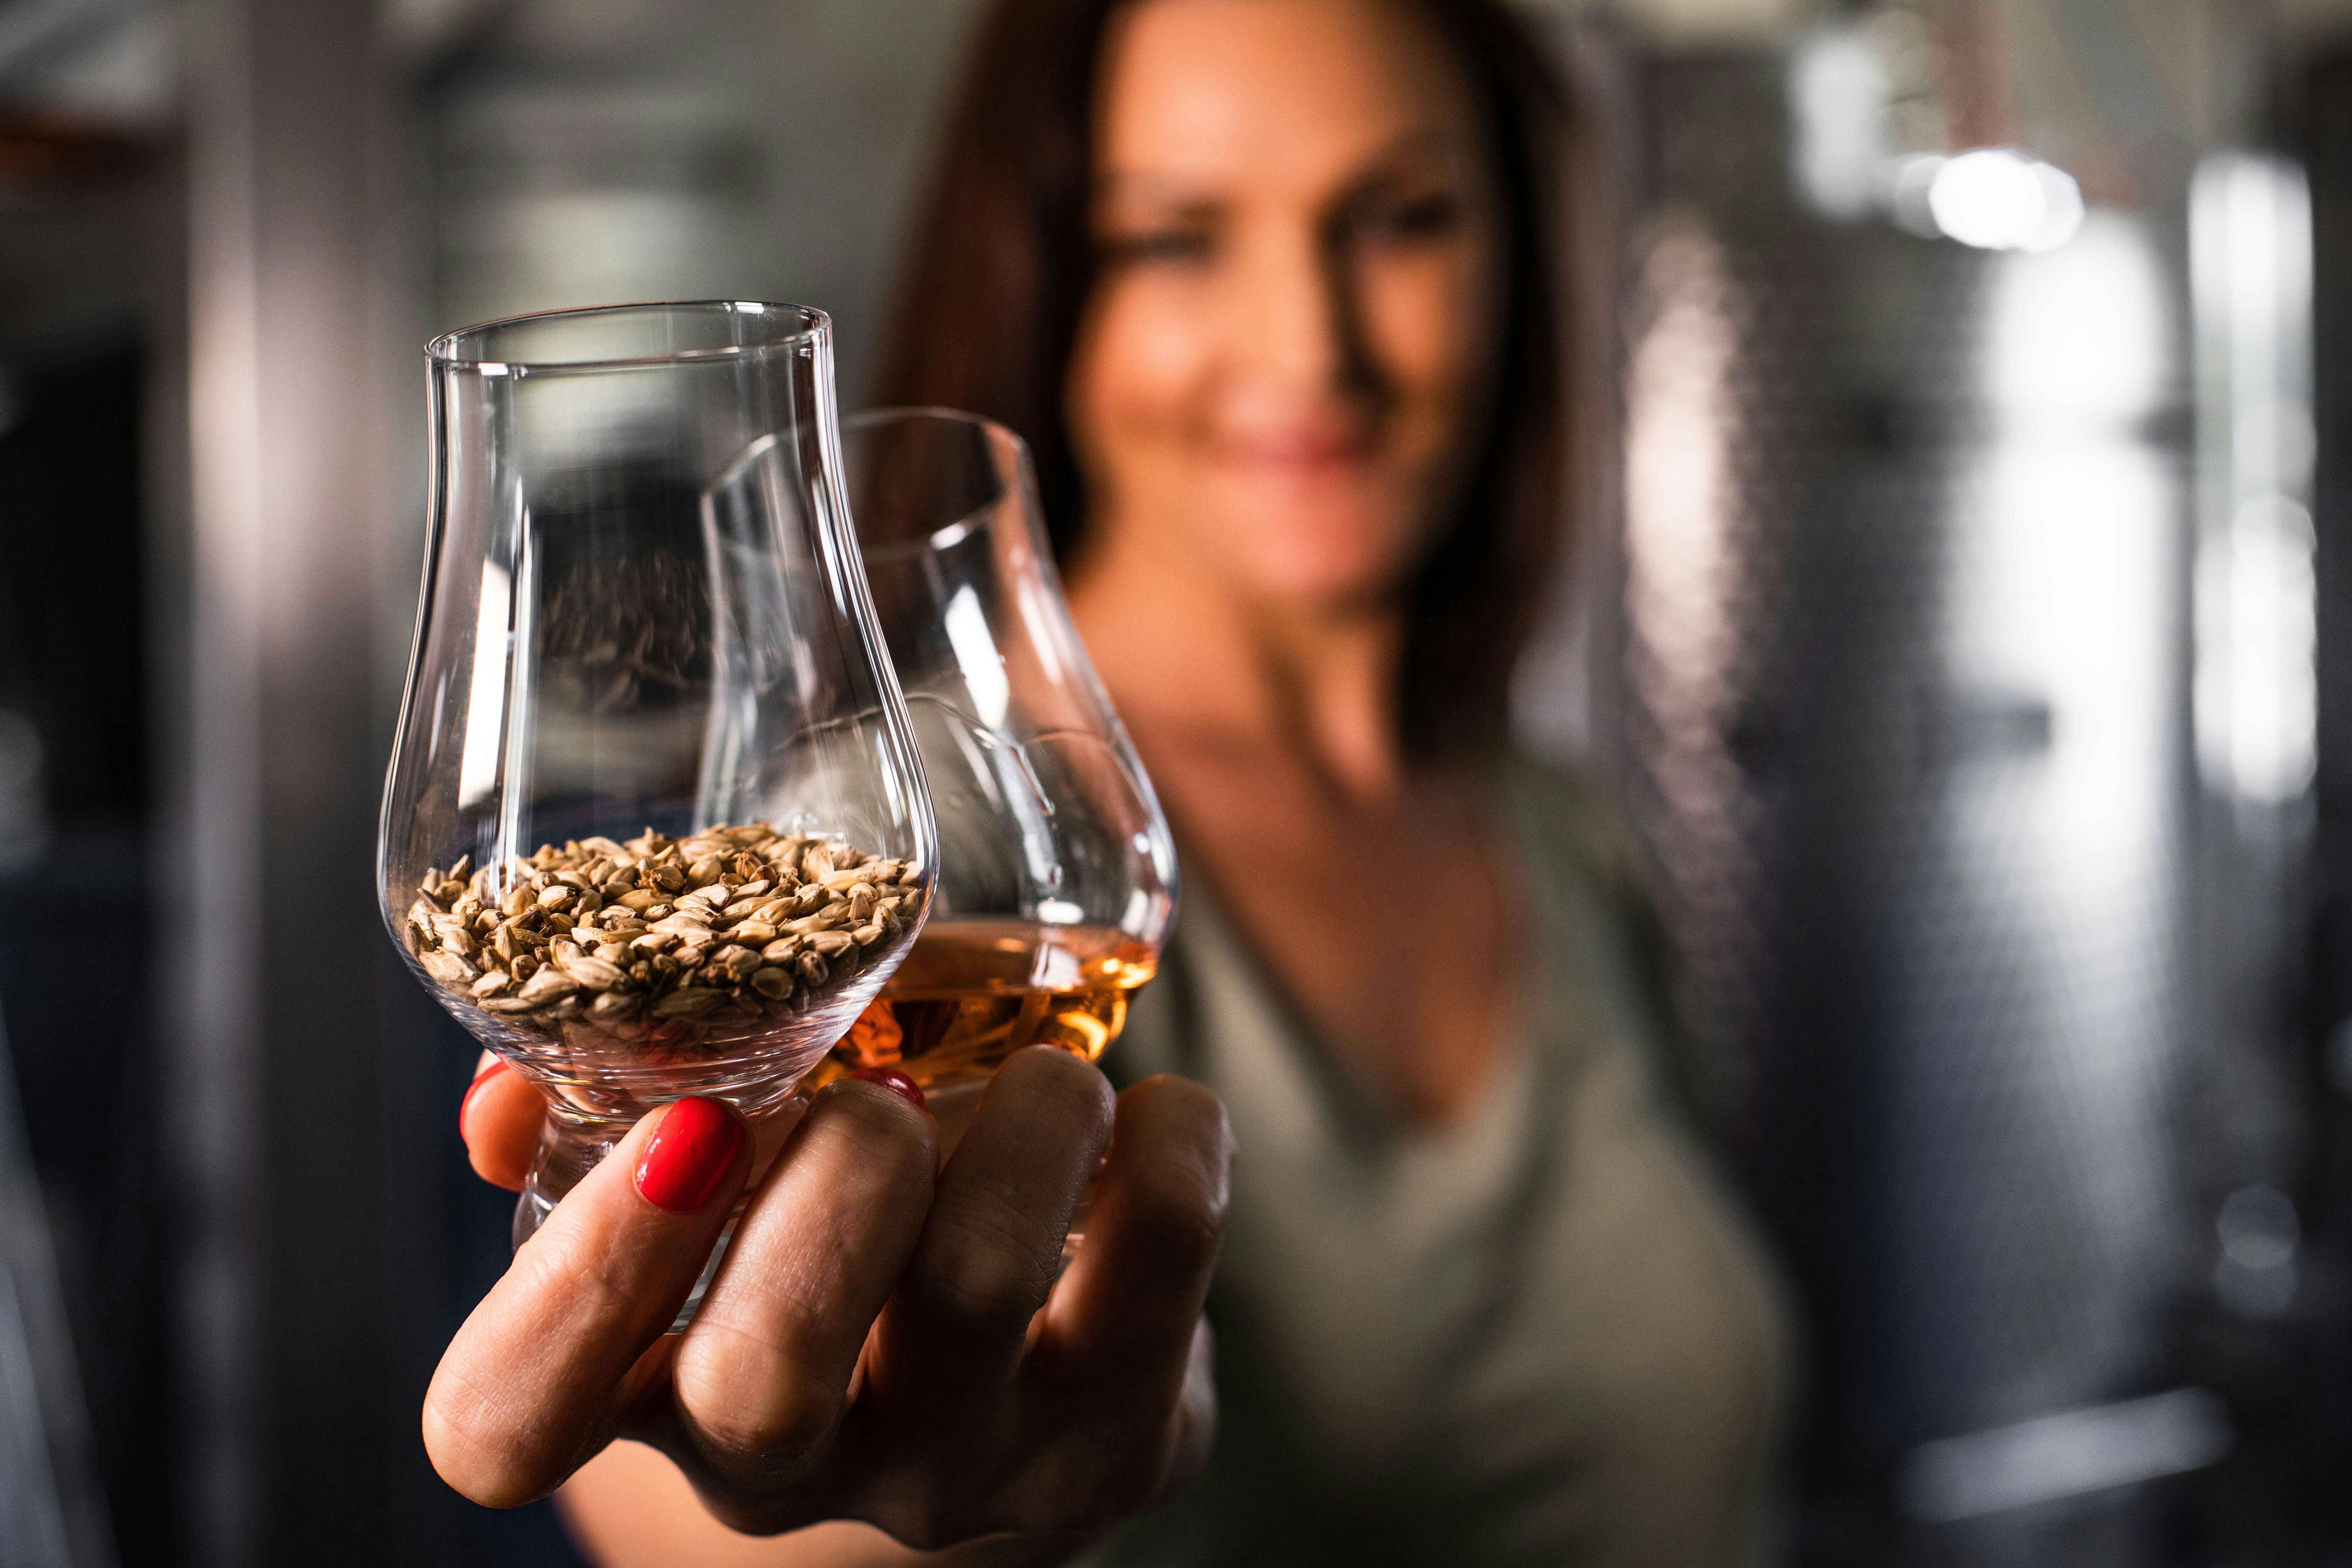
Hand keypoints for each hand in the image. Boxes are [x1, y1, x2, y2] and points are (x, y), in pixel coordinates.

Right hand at [426, 1047, 1228, 1553]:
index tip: (680, 1133)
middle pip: (761, 1370)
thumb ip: (593, 1132)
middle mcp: (785, 1469)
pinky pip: (1161, 1258)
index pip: (511, 1421)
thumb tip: (504, 1089)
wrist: (1000, 1423)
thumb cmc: (819, 1275)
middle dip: (831, 1176)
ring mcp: (959, 1475)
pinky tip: (1151, 1112)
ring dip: (1022, 1120)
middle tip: (885, 1097)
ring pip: (979, 1285)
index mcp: (641, 1398)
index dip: (571, 1277)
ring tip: (1047, 1078)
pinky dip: (1170, 1139)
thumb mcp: (697, 1222)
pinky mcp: (1116, 1452)